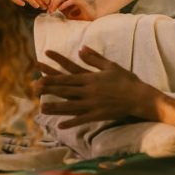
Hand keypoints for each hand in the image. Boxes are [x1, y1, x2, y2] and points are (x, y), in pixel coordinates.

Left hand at [34, 46, 174, 127]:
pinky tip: (61, 125)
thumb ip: (94, 58)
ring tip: (42, 108)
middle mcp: (89, 91)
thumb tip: (81, 48)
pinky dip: (71, 122)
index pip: (67, 77)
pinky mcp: (98, 115)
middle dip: (49, 90)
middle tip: (34, 89)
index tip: (39, 75)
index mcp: (91, 78)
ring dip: (55, 107)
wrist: (139, 97)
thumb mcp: (110, 65)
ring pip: (70, 106)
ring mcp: (93, 104)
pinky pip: (82, 119)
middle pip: (65, 91)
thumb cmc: (126, 80)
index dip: (52, 77)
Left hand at [46, 0, 97, 19]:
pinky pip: (71, 0)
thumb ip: (56, 4)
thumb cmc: (76, 13)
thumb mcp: (63, 8)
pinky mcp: (82, 2)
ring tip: (52, 11)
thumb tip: (45, 3)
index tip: (45, 3)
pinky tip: (60, 10)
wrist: (88, 18)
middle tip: (48, 9)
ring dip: (55, 2)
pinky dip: (64, 5)